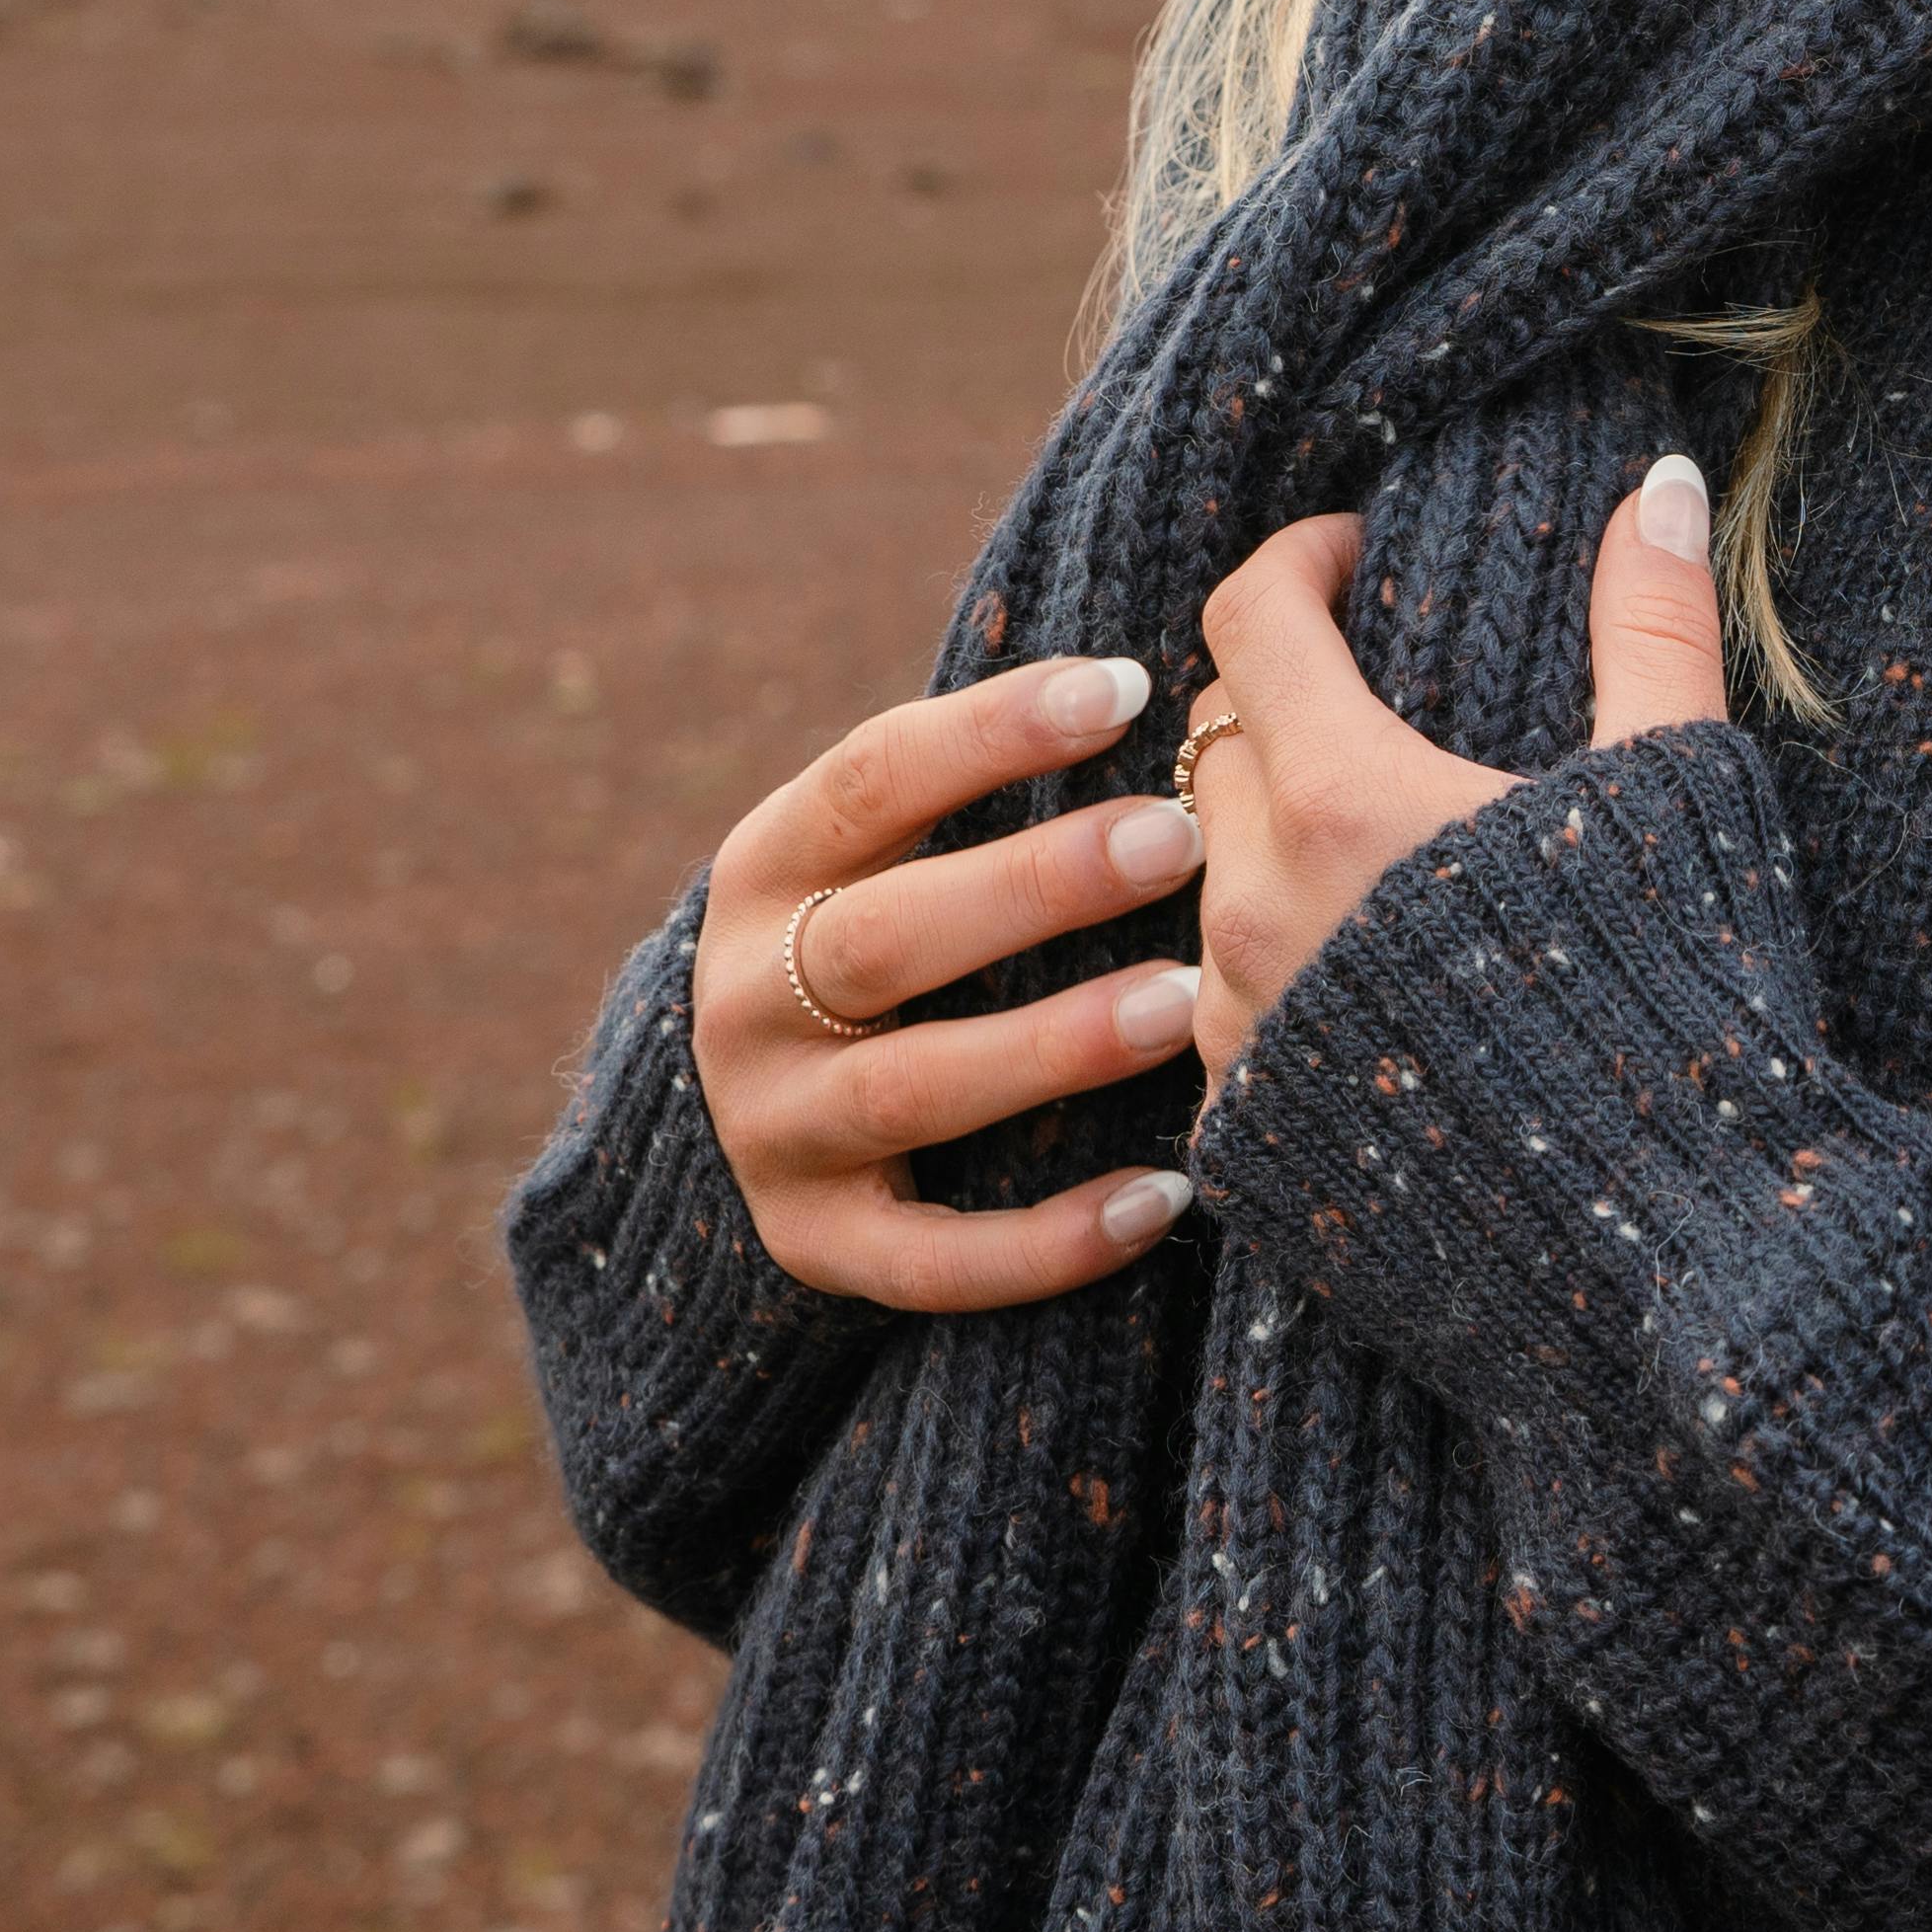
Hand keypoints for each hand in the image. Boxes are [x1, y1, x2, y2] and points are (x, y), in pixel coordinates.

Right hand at [688, 652, 1210, 1310]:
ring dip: (1052, 1046)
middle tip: (1179, 838)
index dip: (991, 731)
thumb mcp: (884, 848)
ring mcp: (773, 1130)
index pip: (869, 779)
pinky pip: (934, 1258)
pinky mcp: (817, 1244)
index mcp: (766, 869)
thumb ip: (974, 779)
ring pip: (911, 1089)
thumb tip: (1143, 674)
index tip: (1123, 687)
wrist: (752, 1109)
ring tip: (1186, 1004)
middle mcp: (744, 999)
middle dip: (1034, 887)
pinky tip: (1164, 1195)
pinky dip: (1049, 1240)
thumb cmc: (885, 929)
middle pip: (885, 936)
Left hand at [1176, 456, 1729, 1098]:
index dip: (1300, 562)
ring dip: (1280, 847)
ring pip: (1213, 884)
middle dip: (1288, 703)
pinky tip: (1387, 989)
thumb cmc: (1681, 1013)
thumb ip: (1655, 625)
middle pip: (1216, 746)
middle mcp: (1255, 909)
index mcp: (1342, 800)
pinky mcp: (1248, 1141)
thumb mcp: (1679, 792)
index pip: (1250, 618)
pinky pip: (1228, 1015)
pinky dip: (1287, 972)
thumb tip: (1665, 486)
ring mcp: (1238, 1035)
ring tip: (1397, 858)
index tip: (1357, 556)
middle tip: (1384, 703)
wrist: (1672, 1269)